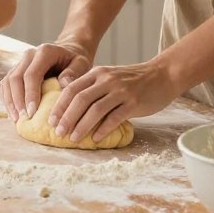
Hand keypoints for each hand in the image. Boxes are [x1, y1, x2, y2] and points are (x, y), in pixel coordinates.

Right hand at [0, 42, 92, 121]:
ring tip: (17, 119)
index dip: (30, 94)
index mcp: (44, 52)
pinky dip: (7, 100)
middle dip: (18, 100)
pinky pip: (5, 85)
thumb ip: (74, 72)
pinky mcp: (16, 70)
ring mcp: (20, 62)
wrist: (68, 51)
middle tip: (24, 119)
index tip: (32, 113)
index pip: (31, 74)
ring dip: (10, 102)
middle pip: (15, 78)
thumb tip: (63, 84)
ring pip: (7, 82)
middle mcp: (29, 55)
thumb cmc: (75, 60)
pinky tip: (13, 114)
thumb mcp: (81, 63)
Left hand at [48, 60, 179, 143]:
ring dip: (82, 126)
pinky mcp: (134, 103)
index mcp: (98, 73)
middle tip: (59, 133)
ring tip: (74, 139)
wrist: (163, 75)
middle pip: (80, 99)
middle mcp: (107, 80)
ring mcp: (121, 91)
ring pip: (95, 110)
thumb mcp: (110, 78)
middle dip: (67, 117)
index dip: (59, 106)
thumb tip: (71, 110)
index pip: (71, 88)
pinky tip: (96, 139)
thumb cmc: (134, 80)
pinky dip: (103, 129)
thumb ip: (93, 88)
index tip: (51, 121)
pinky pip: (114, 118)